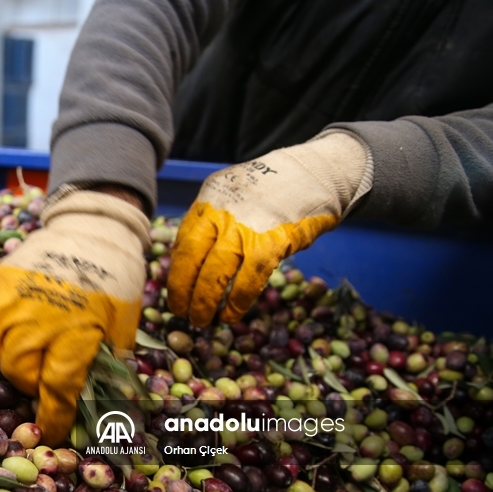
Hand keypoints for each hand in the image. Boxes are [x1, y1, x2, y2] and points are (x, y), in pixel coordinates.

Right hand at [0, 190, 149, 444]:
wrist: (91, 230)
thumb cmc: (113, 283)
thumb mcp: (120, 329)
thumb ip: (105, 368)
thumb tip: (96, 410)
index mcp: (76, 331)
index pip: (56, 389)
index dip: (51, 417)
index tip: (49, 431)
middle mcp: (37, 318)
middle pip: (19, 373)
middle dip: (32, 382)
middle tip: (44, 372)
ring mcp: (9, 299)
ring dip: (10, 359)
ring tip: (28, 347)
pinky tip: (5, 328)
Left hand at [168, 131, 371, 326]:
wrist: (318, 171)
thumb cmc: (273, 189)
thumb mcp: (234, 195)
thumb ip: (214, 222)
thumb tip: (194, 260)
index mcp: (209, 200)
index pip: (182, 241)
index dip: (176, 271)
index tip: (174, 290)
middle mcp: (221, 212)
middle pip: (190, 258)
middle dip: (181, 290)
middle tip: (180, 312)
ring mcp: (245, 228)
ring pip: (214, 273)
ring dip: (204, 302)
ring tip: (201, 320)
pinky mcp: (272, 243)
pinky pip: (248, 280)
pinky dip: (237, 302)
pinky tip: (230, 315)